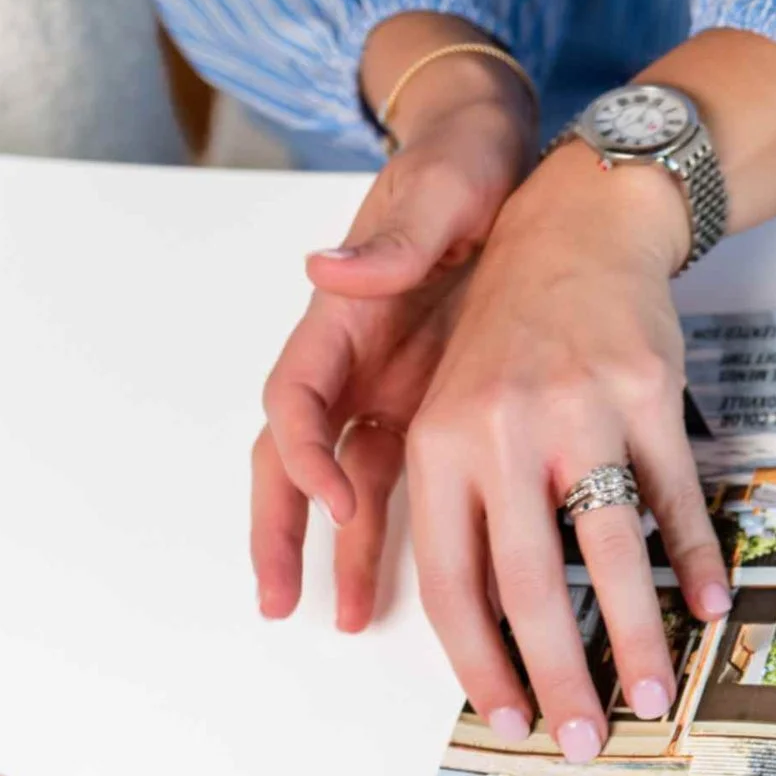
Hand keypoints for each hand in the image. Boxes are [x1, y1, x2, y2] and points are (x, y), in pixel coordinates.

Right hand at [250, 16, 536, 631]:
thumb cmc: (460, 169)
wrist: (497, 157)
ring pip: (343, 483)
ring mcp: (385, 390)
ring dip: (336, 549)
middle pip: (293, 458)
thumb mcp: (437, 191)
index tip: (335, 495)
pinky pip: (402, 482)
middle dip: (280, 528)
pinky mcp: (426, 408)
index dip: (307, 452)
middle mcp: (351, 362)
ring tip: (337, 617)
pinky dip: (395, 532)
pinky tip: (411, 585)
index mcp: (341, 318)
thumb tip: (330, 267)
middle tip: (277, 597)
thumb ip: (390, 237)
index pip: (298, 398)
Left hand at [401, 151, 731, 760]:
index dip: (481, 663)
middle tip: (584, 740)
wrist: (575, 228)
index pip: (453, 583)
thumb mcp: (443, 405)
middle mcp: (504, 431)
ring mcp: (580, 411)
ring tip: (654, 698)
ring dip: (637, 638)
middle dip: (559, 675)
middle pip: (530, 584)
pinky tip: (708, 609)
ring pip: (609, 551)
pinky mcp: (647, 394)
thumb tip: (477, 631)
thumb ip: (448, 509)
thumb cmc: (506, 337)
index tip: (509, 718)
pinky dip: (693, 560)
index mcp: (439, 446)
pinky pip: (673, 497)